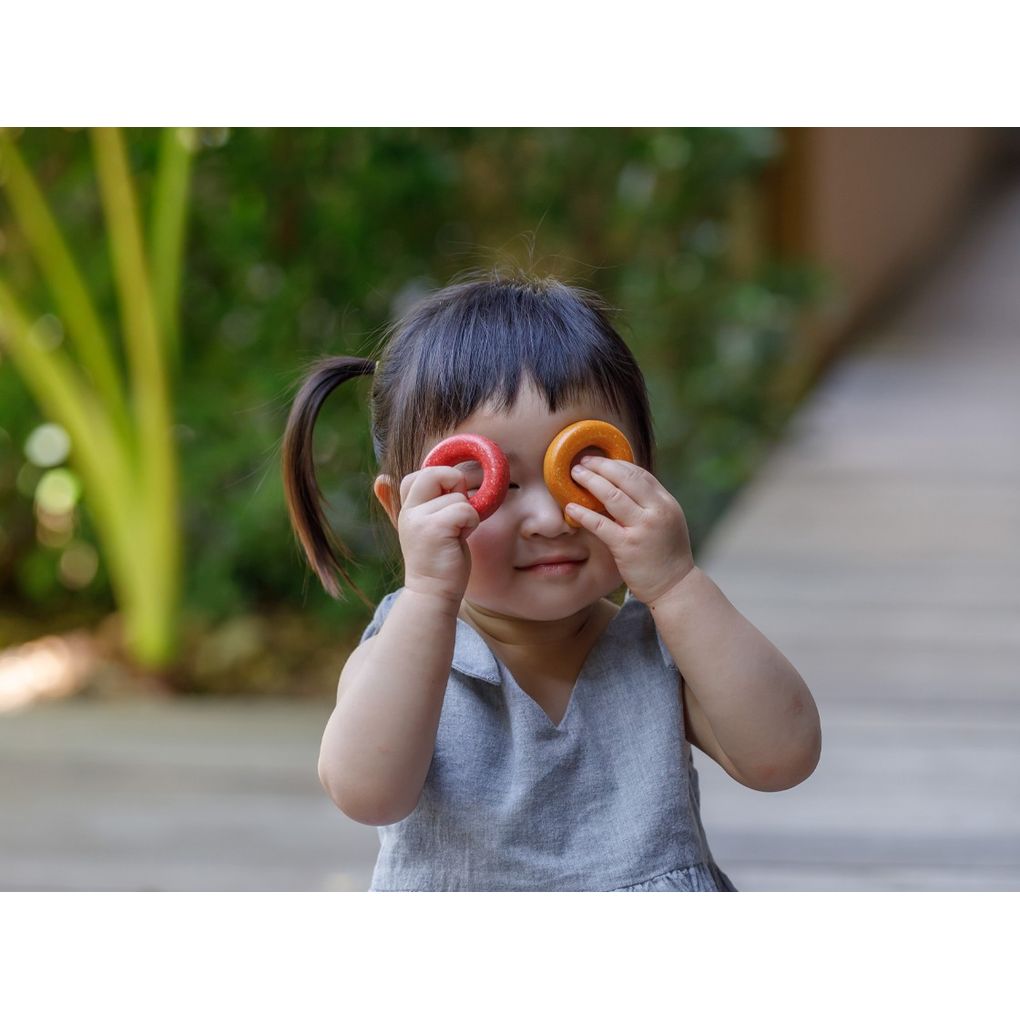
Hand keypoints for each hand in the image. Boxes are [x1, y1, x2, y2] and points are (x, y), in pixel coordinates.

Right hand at [397, 466, 479, 607]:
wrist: (433, 593)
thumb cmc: (437, 561)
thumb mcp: (423, 527)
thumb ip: (415, 504)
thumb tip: (381, 479)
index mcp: (407, 508)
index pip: (420, 474)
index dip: (441, 480)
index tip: (447, 503)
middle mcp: (408, 511)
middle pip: (434, 472)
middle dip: (455, 483)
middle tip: (457, 511)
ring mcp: (419, 519)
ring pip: (458, 496)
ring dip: (466, 515)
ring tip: (455, 535)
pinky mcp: (435, 528)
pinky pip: (465, 510)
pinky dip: (471, 523)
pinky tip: (460, 539)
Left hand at [566, 456, 694, 604]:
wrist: (675, 586)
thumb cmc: (667, 555)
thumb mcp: (667, 522)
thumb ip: (649, 505)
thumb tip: (624, 487)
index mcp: (666, 503)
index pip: (640, 474)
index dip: (617, 464)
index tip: (600, 460)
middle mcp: (657, 511)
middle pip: (625, 478)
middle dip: (601, 466)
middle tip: (582, 461)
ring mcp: (643, 528)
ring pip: (612, 496)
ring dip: (591, 481)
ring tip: (575, 475)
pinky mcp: (627, 546)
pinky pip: (601, 524)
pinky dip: (584, 513)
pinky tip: (571, 507)